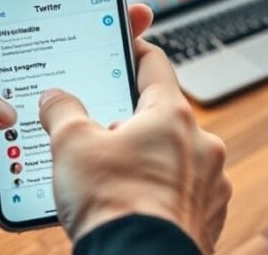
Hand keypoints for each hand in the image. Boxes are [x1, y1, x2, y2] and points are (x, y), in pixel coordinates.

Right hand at [39, 23, 231, 253]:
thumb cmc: (112, 204)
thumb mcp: (71, 146)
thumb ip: (63, 112)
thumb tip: (56, 98)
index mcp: (173, 116)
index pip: (155, 66)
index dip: (135, 53)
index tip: (124, 49)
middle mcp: (203, 144)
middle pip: (164, 118)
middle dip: (133, 125)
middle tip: (102, 136)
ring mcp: (211, 183)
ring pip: (176, 159)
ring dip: (149, 163)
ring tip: (115, 180)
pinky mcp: (210, 218)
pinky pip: (184, 195)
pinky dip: (162, 196)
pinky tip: (134, 207)